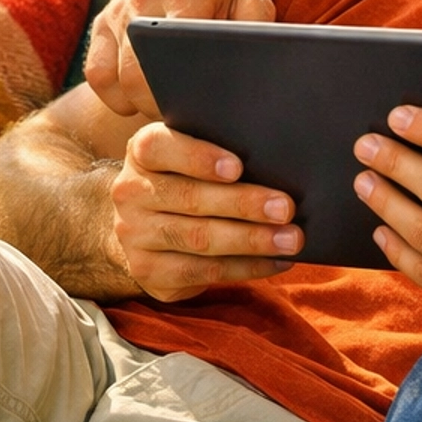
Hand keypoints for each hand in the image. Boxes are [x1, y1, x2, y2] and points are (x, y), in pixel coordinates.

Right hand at [85, 0, 274, 116]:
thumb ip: (256, 33)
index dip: (180, 94)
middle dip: (153, 105)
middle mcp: (144, 0)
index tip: (196, 110)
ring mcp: (117, 10)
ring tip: (158, 106)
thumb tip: (251, 75)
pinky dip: (110, 92)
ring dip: (130, 101)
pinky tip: (135, 98)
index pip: (170, 57)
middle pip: (133, 74)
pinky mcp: (102, 20)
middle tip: (178, 116)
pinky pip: (95, 70)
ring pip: (107, 75)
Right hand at [110, 122, 302, 302]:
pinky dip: (246, 267)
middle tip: (286, 208)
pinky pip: (203, 272)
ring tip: (291, 240)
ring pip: (198, 239)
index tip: (238, 168)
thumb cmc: (186, 178)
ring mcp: (135, 235)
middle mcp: (131, 192)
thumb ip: (221, 148)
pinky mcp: (148, 273)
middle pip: (190, 198)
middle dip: (243, 204)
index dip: (198, 158)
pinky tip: (277, 261)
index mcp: (142, 152)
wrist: (144, 225)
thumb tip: (280, 163)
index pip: (160, 148)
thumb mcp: (190, 155)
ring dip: (251, 241)